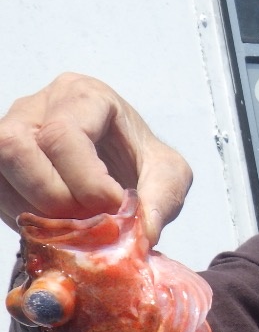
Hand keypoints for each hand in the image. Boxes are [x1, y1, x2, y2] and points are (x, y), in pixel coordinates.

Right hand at [0, 73, 191, 243]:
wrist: (125, 169)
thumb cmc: (143, 162)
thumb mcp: (169, 175)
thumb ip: (162, 199)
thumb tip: (144, 235)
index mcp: (84, 96)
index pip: (63, 134)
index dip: (87, 182)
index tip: (116, 206)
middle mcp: (39, 105)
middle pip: (16, 147)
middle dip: (55, 198)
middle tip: (93, 220)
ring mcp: (11, 129)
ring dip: (37, 210)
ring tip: (78, 225)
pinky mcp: (1, 162)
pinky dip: (26, 218)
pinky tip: (58, 225)